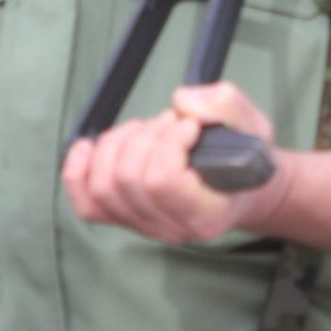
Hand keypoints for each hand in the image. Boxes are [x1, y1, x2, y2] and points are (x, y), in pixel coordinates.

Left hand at [63, 81, 287, 246]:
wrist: (241, 185)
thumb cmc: (245, 158)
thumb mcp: (252, 125)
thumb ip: (224, 105)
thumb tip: (182, 102)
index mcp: (207, 215)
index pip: (163, 181)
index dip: (169, 141)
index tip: (189, 125)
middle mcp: (171, 229)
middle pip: (128, 179)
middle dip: (146, 136)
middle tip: (170, 123)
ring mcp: (143, 226)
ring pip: (103, 186)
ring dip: (119, 144)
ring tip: (146, 130)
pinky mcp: (123, 217)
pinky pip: (86, 202)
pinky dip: (78, 171)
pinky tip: (87, 147)